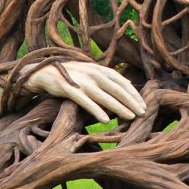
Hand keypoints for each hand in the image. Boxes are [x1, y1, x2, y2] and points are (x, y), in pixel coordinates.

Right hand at [25, 61, 145, 123]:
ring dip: (119, 107)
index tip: (143, 105)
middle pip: (116, 89)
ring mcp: (81, 81)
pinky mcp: (69, 89)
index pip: (122, 82)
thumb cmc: (72, 75)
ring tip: (130, 117)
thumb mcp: (92, 72)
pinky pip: (85, 101)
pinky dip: (96, 110)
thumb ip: (109, 77)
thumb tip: (129, 84)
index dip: (133, 94)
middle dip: (131, 102)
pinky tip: (106, 120)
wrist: (44, 71)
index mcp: (99, 69)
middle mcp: (92, 73)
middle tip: (143, 114)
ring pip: (104, 96)